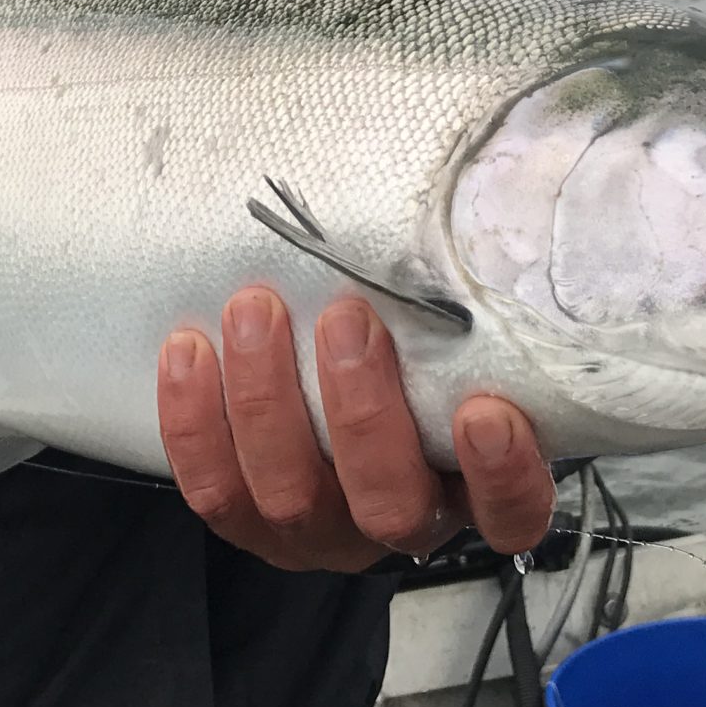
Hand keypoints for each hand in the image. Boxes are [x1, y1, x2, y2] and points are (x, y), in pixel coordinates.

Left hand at [156, 288, 554, 572]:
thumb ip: (475, 294)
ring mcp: (319, 529)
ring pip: (289, 496)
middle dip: (362, 411)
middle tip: (346, 318)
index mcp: (473, 486)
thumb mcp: (457, 329)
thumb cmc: (412, 344)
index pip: (513, 510)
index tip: (483, 411)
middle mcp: (400, 518)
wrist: (330, 377)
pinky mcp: (245, 520)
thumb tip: (515, 177)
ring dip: (268, 402)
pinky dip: (196, 423)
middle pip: (389, 504)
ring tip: (256, 311)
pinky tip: (190, 351)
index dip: (502, 474)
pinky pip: (213, 490)